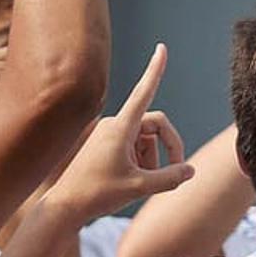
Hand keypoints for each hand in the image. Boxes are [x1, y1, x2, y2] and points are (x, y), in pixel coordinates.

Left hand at [48, 44, 194, 221]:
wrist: (65, 207)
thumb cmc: (97, 195)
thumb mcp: (140, 187)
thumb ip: (170, 178)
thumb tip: (190, 170)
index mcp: (120, 127)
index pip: (143, 92)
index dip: (155, 70)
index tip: (162, 48)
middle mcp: (115, 125)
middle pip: (157, 125)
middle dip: (169, 147)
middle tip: (176, 172)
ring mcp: (110, 135)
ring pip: (147, 140)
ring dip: (154, 160)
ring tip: (142, 183)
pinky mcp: (106, 146)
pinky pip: (135, 147)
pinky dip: (143, 163)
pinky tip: (132, 182)